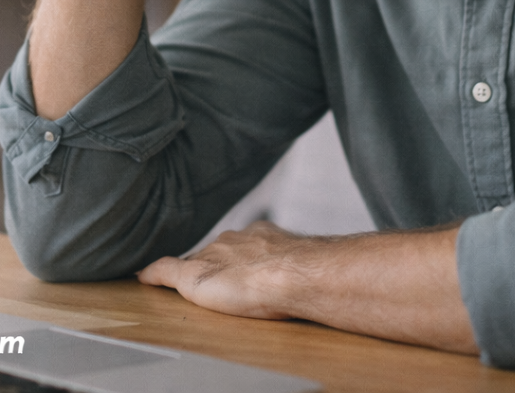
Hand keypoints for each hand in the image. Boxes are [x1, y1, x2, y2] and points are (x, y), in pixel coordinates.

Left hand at [138, 220, 478, 353]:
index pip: (242, 242)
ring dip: (184, 268)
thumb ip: (326, 263)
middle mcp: (235, 240)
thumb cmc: (317, 272)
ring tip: (167, 274)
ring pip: (193, 261)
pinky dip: (156, 273)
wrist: (298, 275)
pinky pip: (167, 272)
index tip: (235, 259)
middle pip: (215, 249)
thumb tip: (372, 271)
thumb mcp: (319, 262)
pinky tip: (142, 276)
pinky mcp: (196, 279)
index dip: (236, 253)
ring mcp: (214, 258)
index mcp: (262, 235)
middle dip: (209, 258)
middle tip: (204, 272)